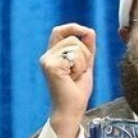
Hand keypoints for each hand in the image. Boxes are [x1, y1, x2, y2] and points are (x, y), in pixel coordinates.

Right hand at [39, 23, 95, 137]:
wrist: (72, 110)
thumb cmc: (77, 91)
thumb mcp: (85, 65)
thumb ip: (87, 48)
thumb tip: (90, 31)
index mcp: (52, 55)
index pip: (59, 31)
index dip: (73, 27)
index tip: (87, 32)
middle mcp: (47, 56)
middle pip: (73, 38)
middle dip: (85, 53)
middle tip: (78, 72)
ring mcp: (48, 61)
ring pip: (75, 46)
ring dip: (82, 62)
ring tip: (74, 77)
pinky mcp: (52, 66)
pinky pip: (75, 55)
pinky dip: (80, 67)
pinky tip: (72, 79)